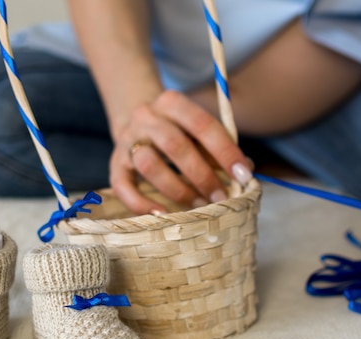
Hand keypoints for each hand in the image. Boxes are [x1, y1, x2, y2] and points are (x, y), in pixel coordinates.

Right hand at [109, 90, 252, 214]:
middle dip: (203, 175)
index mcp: (172, 102)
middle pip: (175, 146)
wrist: (135, 124)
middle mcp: (146, 117)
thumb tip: (245, 172)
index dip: (225, 152)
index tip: (243, 175)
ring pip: (149, 165)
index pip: (203, 124)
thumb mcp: (198, 131)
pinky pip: (123, 187)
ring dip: (178, 189)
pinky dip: (141, 204)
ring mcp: (127, 140)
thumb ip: (219, 149)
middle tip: (221, 197)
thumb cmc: (178, 131)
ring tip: (197, 204)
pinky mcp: (114, 164)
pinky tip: (162, 214)